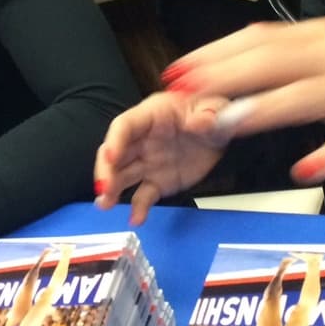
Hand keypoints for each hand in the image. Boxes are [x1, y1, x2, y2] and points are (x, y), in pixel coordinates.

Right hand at [94, 92, 232, 225]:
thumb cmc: (210, 113)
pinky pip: (144, 196)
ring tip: (105, 205)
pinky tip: (137, 218)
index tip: (110, 157)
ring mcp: (148, 162)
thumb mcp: (213, 107)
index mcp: (152, 115)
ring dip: (111, 190)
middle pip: (115, 153)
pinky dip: (139, 208)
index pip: (125, 125)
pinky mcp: (158, 181)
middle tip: (104, 188)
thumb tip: (199, 122)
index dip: (115, 140)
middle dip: (106, 170)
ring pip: (122, 176)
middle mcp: (142, 139)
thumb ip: (207, 113)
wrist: (220, 135)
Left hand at [161, 17, 324, 184]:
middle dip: (221, 77)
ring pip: (305, 96)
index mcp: (319, 39)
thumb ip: (290, 58)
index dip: (213, 54)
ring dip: (262, 109)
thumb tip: (237, 66)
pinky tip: (306, 169)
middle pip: (270, 63)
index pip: (257, 40)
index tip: (176, 71)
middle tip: (182, 95)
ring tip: (224, 124)